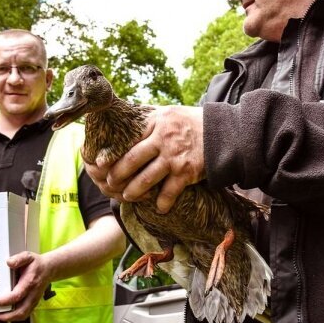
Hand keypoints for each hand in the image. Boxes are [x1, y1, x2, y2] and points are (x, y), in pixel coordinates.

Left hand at [0, 251, 49, 320]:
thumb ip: (19, 259)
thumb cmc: (36, 263)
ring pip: (23, 314)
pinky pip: (25, 313)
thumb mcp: (28, 256)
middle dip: (7, 316)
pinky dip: (15, 317)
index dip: (5, 301)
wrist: (49, 268)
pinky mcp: (33, 303)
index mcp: (30, 282)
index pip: (17, 295)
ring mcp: (34, 300)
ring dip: (10, 318)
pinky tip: (6, 314)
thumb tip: (9, 263)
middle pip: (21, 311)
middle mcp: (33, 293)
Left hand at [85, 105, 204, 212]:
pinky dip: (163, 203)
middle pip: (132, 160)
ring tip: (128, 196)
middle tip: (110, 182)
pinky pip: (169, 192)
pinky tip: (159, 209)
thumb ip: (149, 119)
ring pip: (146, 178)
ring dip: (134, 191)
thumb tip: (125, 121)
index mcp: (156, 122)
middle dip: (118, 174)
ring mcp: (174, 157)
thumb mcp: (169, 113)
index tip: (100, 163)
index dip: (113, 153)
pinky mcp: (186, 172)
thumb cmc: (193, 123)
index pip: (128, 139)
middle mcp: (163, 139)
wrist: (223, 134)